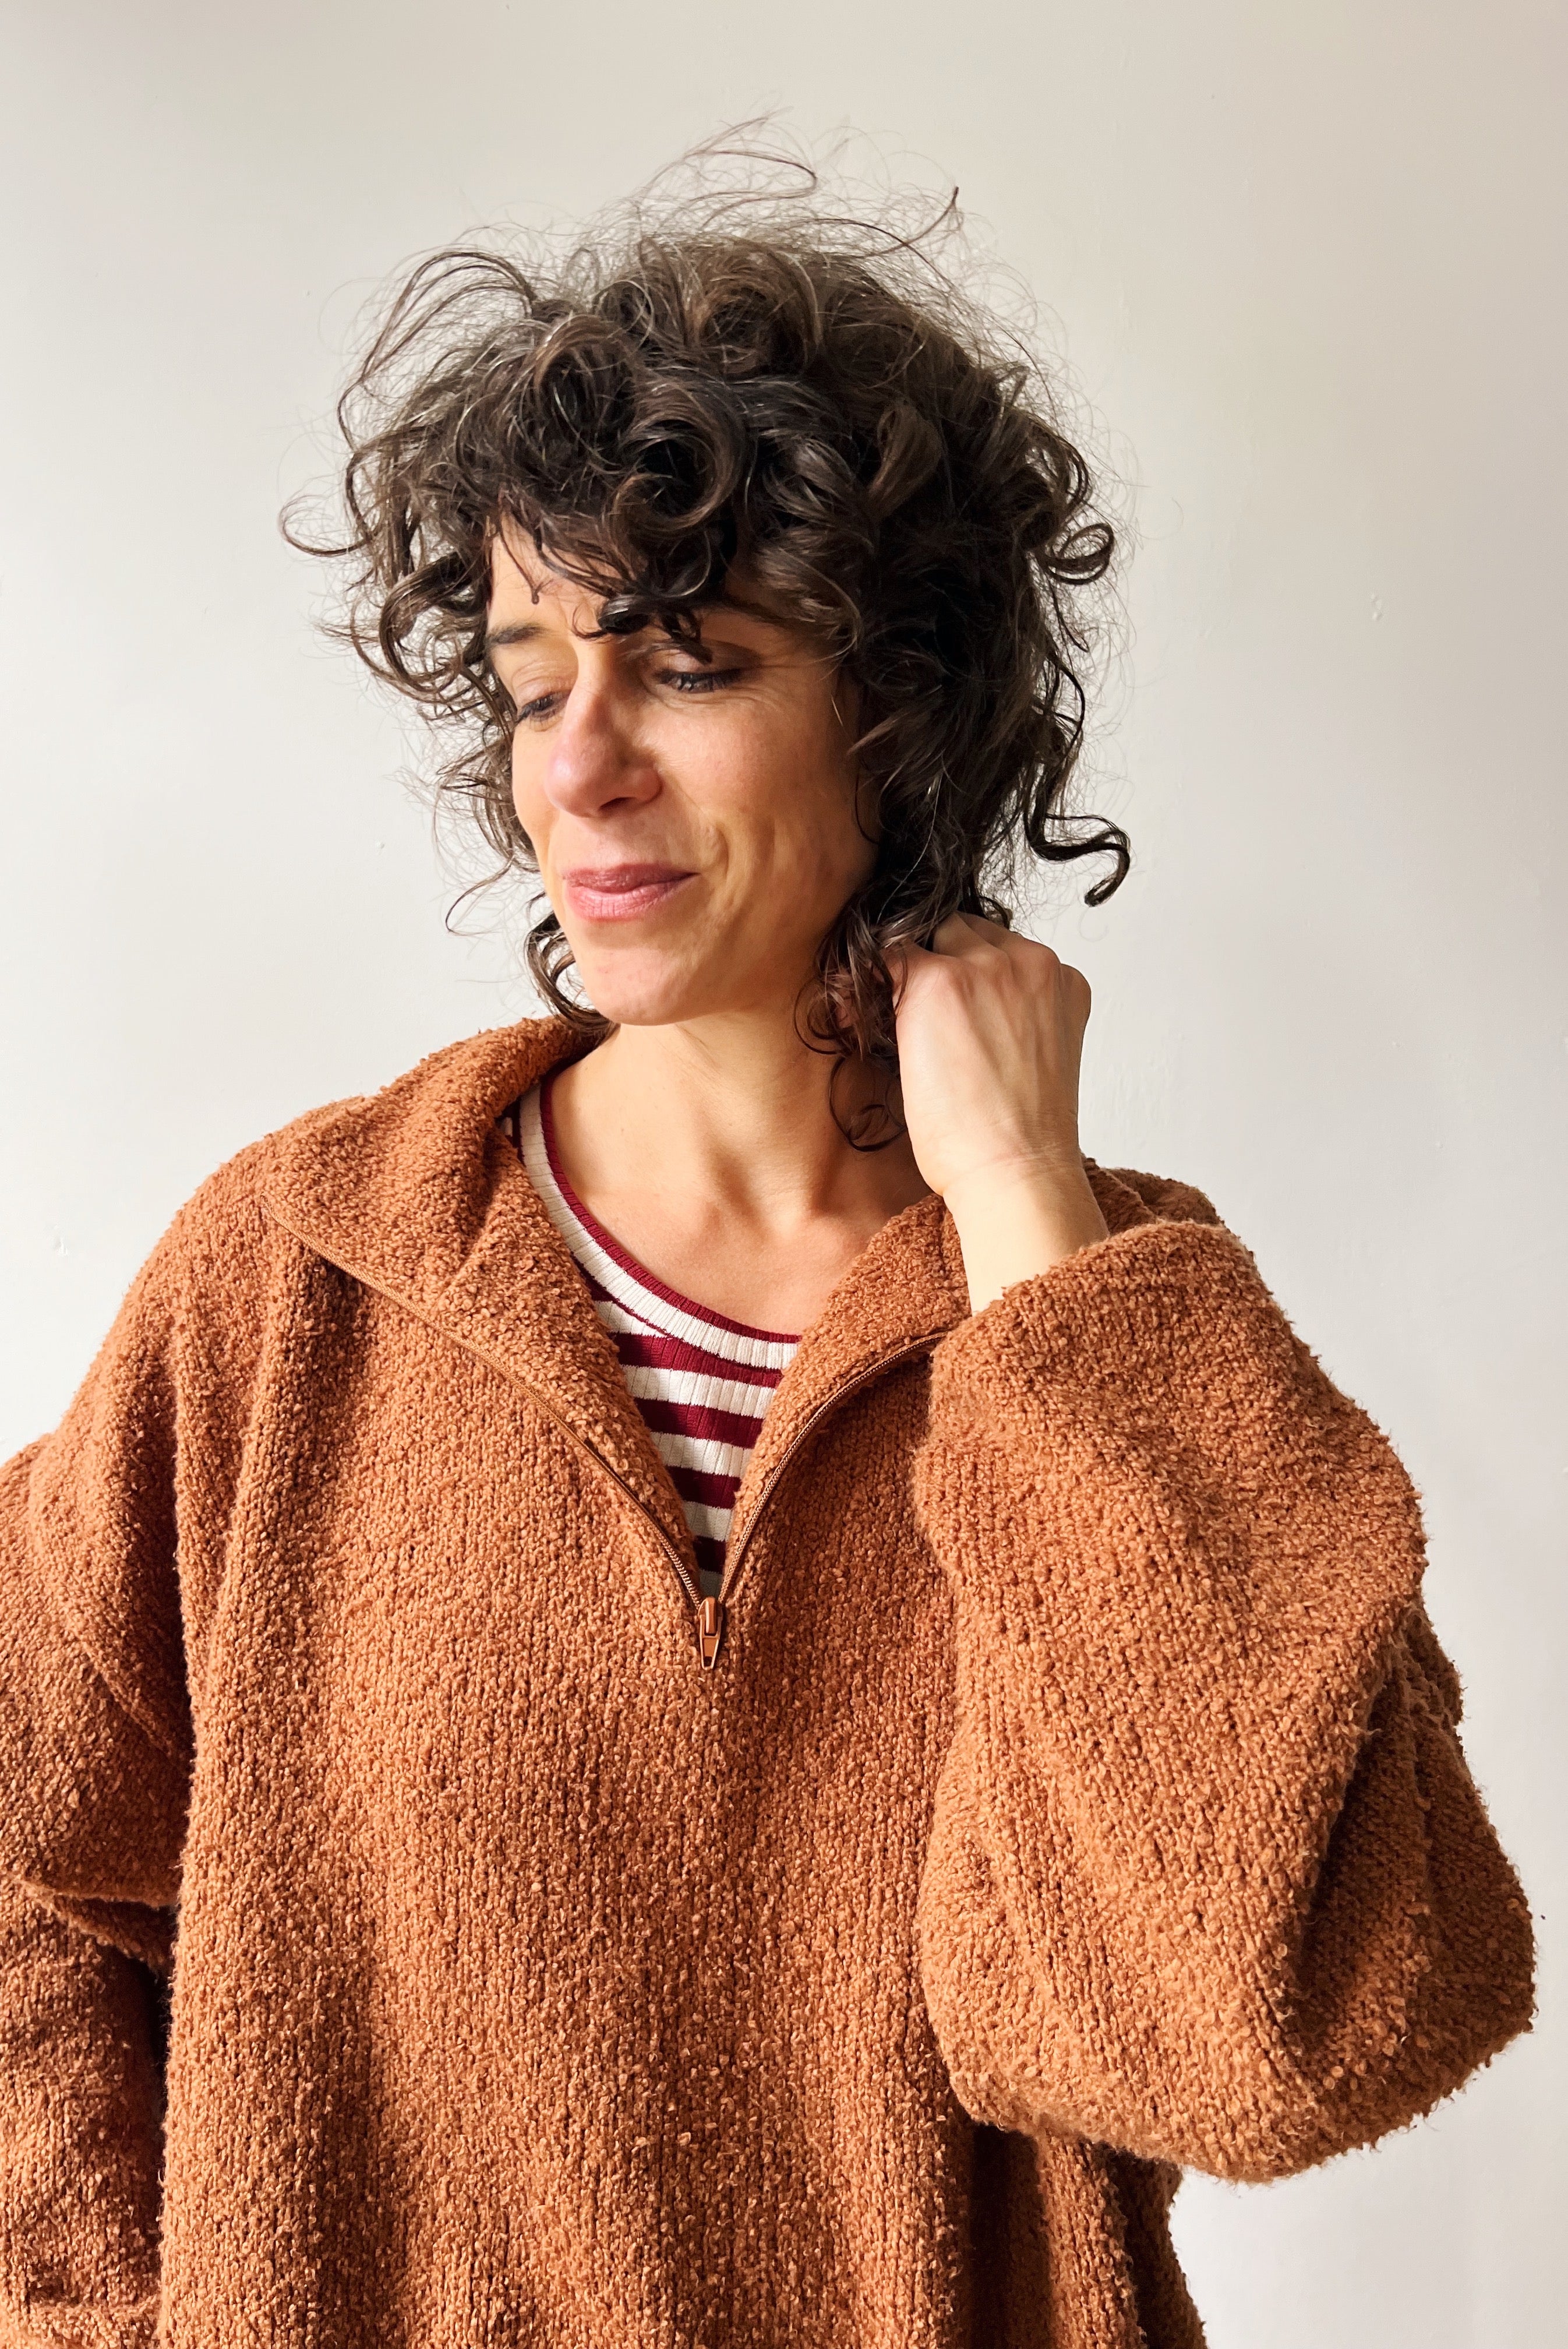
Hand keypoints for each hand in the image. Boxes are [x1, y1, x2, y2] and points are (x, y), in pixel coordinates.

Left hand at [890, 914, 1109, 1309]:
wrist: (1017, 1172)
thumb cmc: (1020, 1139)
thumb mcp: (1034, 1060)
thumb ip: (1012, 1018)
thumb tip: (959, 1015)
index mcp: (1064, 981)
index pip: (1004, 948)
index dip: (968, 973)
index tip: (943, 1009)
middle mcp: (1032, 962)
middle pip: (967, 931)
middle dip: (939, 962)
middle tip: (908, 1010)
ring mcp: (988, 966)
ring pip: (930, 936)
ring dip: (906, 969)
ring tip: (879, 1013)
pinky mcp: (941, 981)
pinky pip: (888, 956)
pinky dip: (865, 983)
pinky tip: (851, 1016)